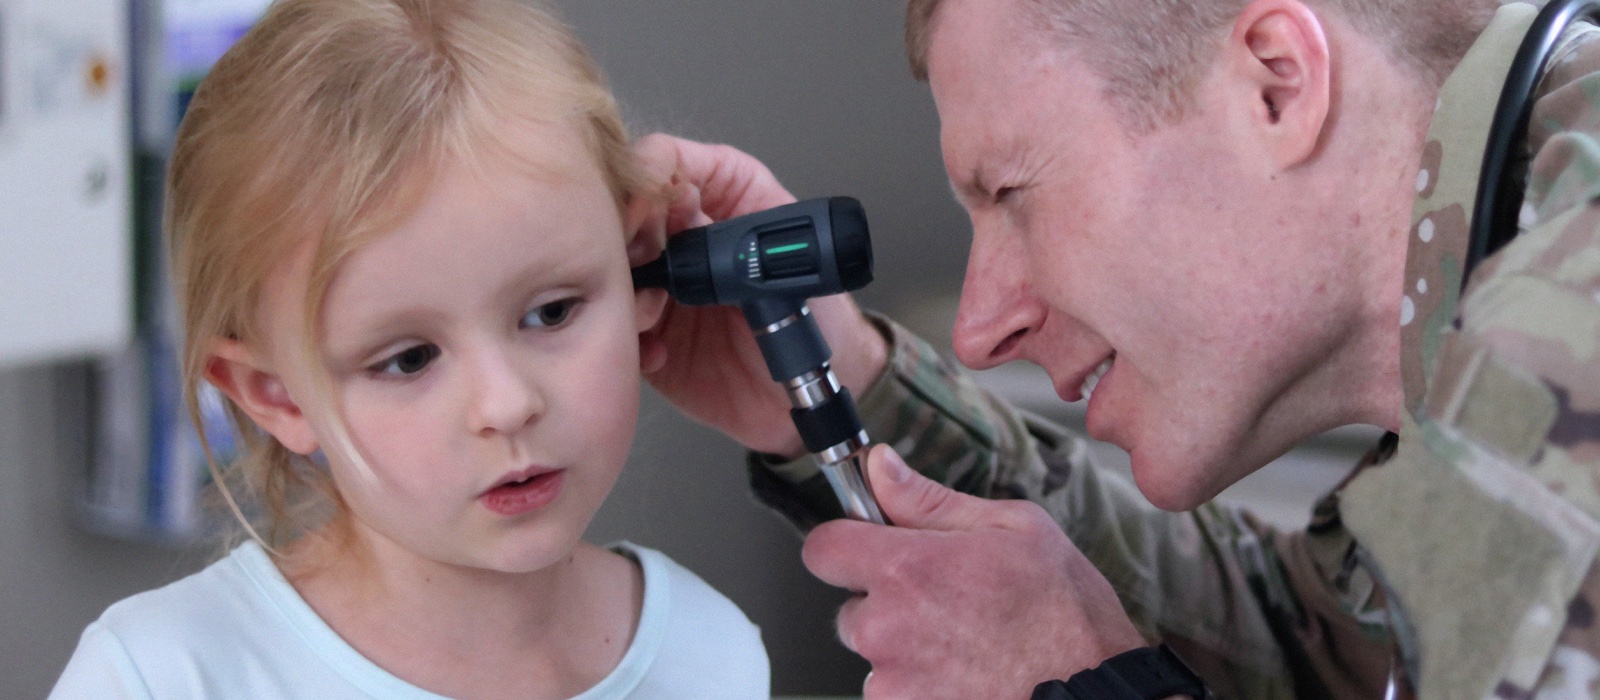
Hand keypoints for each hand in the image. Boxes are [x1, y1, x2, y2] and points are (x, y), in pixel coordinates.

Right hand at [630, 134, 887, 456]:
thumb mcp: (800, 261)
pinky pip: (613, 326)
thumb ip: (750, 233)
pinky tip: (656, 352)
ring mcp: (663, 285)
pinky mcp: (649, 335)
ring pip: (612, 268)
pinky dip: (626, 339)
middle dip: (625, 236)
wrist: (817, 391)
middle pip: (625, 210)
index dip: (647, 179)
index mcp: (724, 197)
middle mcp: (686, 236)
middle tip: (637, 262)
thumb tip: (694, 213)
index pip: (667, 162)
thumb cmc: (822, 319)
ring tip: (653, 316)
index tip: (643, 207)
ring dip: (624, 292)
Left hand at [804, 445, 1146, 698]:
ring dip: (905, 648)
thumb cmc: (1068, 617)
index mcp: (906, 569)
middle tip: (947, 603)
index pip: (822, 548)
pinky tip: (967, 673)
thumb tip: (880, 467)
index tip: (869, 546)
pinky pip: (894, 691)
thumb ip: (929, 501)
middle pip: (850, 607)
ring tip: (967, 643)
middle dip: (886, 602)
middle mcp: (887, 628)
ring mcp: (892, 681)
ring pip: (874, 654)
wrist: (1096, 694)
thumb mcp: (1014, 528)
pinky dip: (921, 685)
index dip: (846, 542)